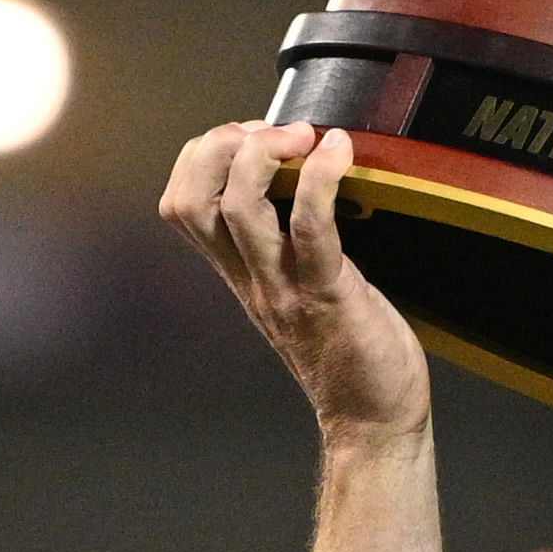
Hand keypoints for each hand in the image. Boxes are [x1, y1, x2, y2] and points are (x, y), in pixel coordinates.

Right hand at [162, 121, 429, 447]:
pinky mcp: (327, 293)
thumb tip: (300, 183)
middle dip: (222, 145)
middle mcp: (249, 276)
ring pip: (238, 206)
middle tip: (276, 133)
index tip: (251, 136)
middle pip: (191, 200)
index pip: (180, 204)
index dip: (203, 155)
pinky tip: (341, 151)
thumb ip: (284, 245)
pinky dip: (322, 176)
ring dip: (266, 153)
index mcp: (238, 272)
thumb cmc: (349, 348)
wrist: (373, 419)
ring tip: (304, 137)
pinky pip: (310, 226)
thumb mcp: (297, 288)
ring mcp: (283, 285)